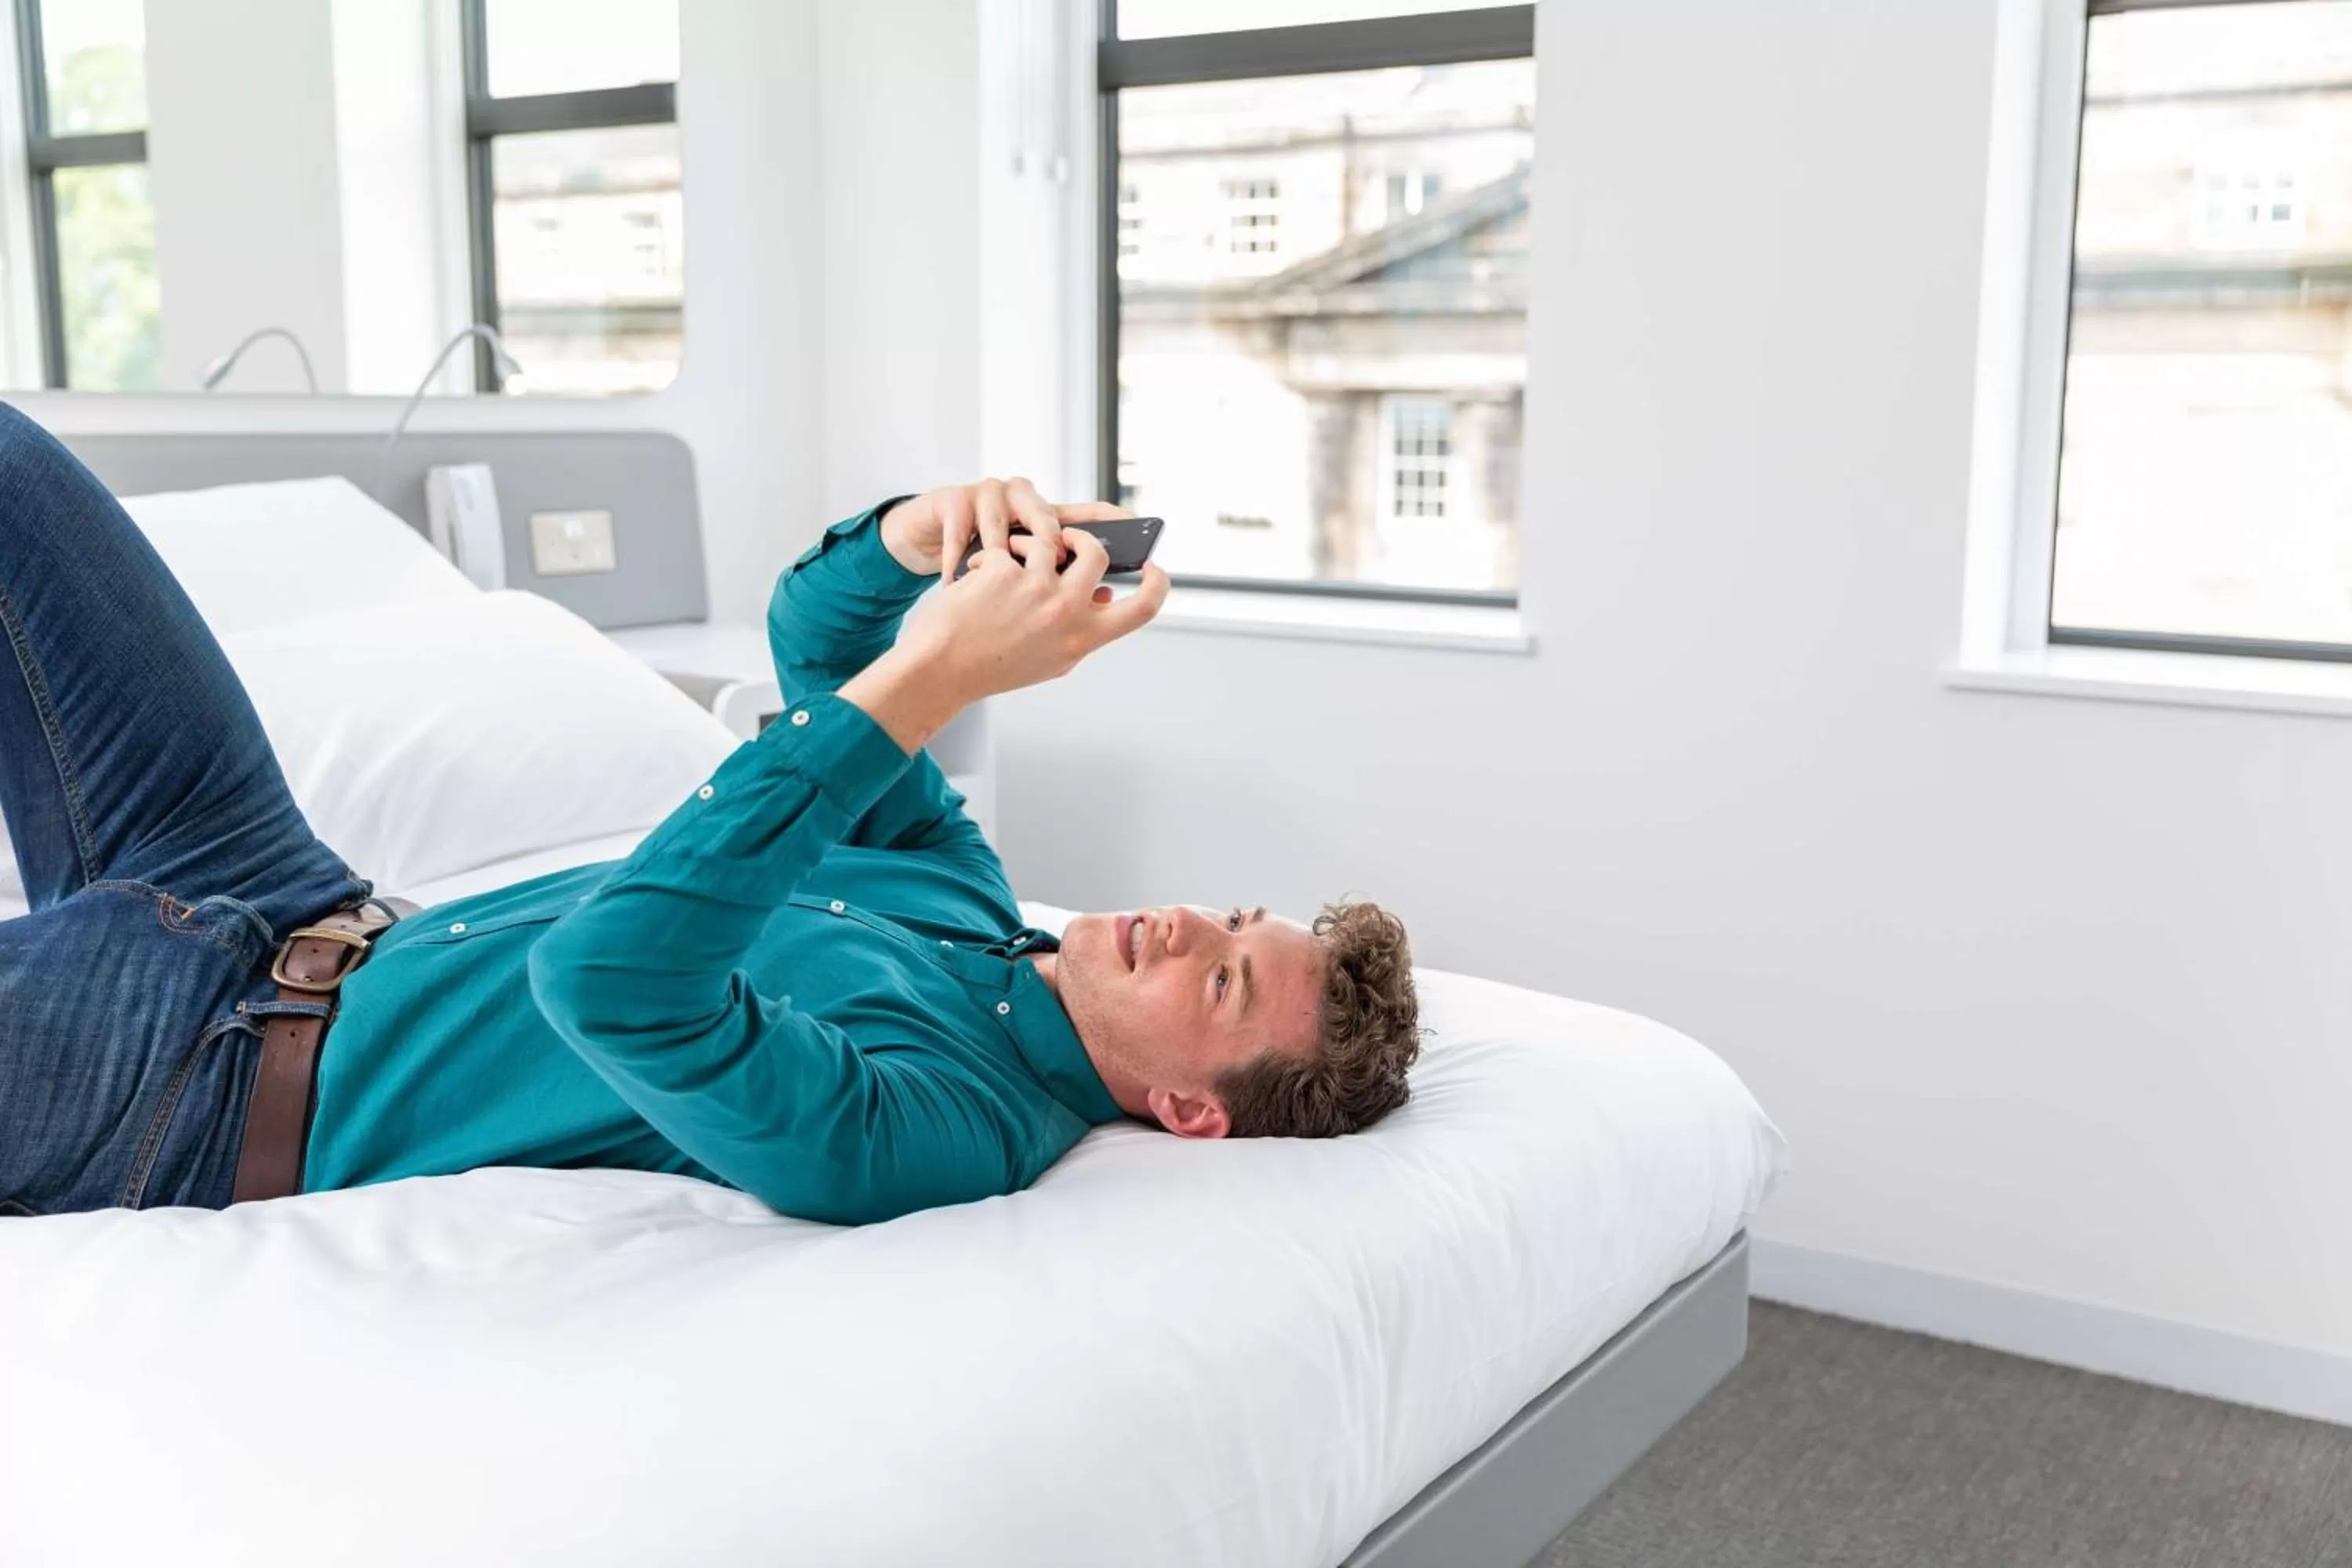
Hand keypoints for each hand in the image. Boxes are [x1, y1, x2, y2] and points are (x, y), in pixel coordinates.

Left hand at [839, 528, 1170, 753]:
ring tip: (1008, 557)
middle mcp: (1066, 612)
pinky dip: (993, 555)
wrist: (940, 670)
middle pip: (1097, 555)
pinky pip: (1008, 546)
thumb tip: (1104, 595)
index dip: (1158, 583)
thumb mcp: (1051, 657)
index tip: (1154, 568)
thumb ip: (1082, 627)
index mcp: (1084, 638)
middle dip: (1083, 539)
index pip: (1144, 609)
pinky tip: (977, 574)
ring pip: (1049, 540)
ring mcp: (1036, 588)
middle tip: (1068, 540)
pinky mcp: (1005, 570)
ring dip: (1028, 542)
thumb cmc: (993, 665)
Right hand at [879, 478, 1132, 577]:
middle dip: (1044, 550)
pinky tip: (954, 580)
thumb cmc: (982, 588)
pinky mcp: (954, 499)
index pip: (1086, 513)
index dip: (1110, 518)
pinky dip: (956, 562)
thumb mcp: (1024, 586)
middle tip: (1037, 582)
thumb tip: (1107, 597)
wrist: (930, 589)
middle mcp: (1023, 500)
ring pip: (1001, 526)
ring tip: (984, 588)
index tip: (1136, 523)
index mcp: (1047, 521)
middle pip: (1047, 516)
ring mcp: (988, 496)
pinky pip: (960, 531)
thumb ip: (1065, 586)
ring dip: (991, 562)